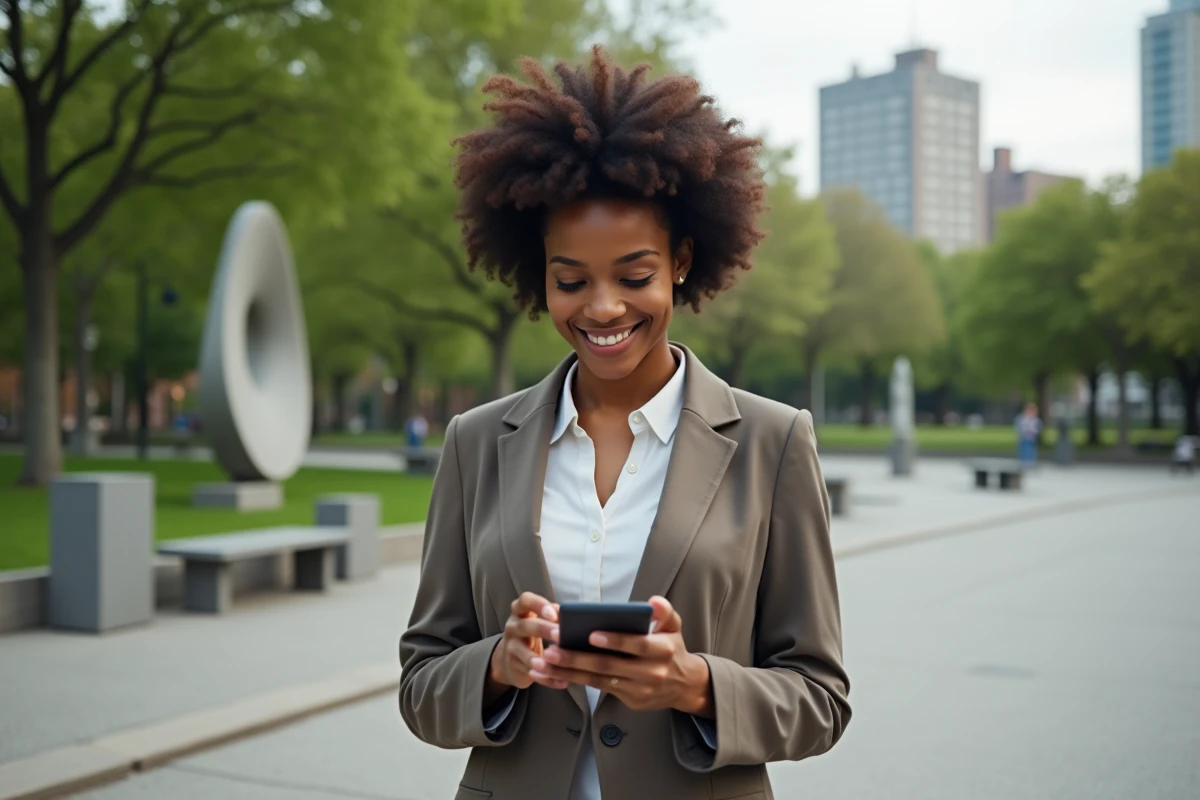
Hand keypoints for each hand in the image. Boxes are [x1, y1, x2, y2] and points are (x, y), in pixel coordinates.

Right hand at [486, 592, 567, 704]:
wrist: (510, 659)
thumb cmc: (533, 634)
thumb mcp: (540, 621)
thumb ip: (554, 616)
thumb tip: (573, 615)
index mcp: (521, 611)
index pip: (525, 600)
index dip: (538, 604)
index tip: (554, 614)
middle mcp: (512, 626)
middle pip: (525, 625)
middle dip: (543, 629)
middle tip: (560, 635)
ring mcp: (510, 647)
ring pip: (520, 651)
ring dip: (535, 656)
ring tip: (550, 662)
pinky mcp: (512, 665)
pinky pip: (528, 672)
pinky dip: (546, 678)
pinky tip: (562, 682)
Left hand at [531, 596, 712, 715]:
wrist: (683, 685)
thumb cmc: (671, 648)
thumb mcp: (673, 627)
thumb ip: (665, 612)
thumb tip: (653, 602)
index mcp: (664, 650)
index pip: (639, 645)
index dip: (616, 640)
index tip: (591, 634)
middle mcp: (652, 672)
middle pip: (611, 666)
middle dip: (579, 658)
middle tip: (553, 648)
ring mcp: (640, 689)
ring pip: (599, 680)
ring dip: (569, 671)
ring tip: (545, 662)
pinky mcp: (629, 700)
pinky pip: (599, 689)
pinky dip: (575, 680)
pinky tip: (554, 673)